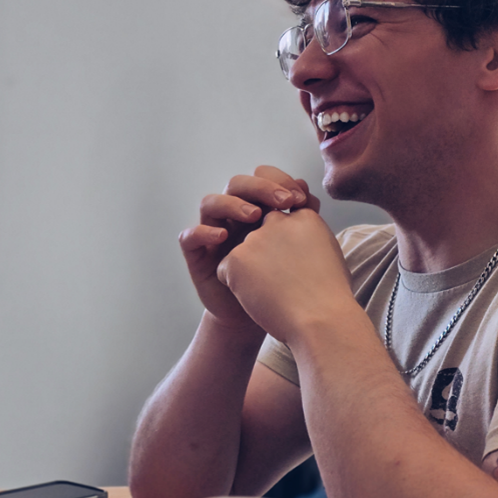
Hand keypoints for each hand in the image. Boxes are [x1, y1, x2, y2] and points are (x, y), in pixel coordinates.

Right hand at [179, 165, 319, 331]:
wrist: (259, 317)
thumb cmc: (280, 280)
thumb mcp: (294, 247)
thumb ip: (301, 219)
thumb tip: (308, 191)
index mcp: (257, 209)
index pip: (261, 179)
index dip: (279, 180)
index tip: (301, 198)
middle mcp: (232, 217)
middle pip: (237, 185)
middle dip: (260, 188)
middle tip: (283, 201)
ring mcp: (212, 233)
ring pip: (210, 204)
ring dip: (232, 205)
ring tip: (254, 216)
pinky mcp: (196, 256)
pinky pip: (190, 236)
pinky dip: (204, 232)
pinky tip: (223, 238)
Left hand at [215, 207, 354, 343]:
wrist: (320, 319)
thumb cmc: (330, 296)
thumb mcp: (330, 254)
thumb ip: (310, 238)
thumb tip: (302, 239)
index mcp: (303, 217)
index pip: (283, 223)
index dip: (285, 247)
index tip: (295, 266)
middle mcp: (277, 221)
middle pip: (260, 236)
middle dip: (265, 257)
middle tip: (281, 282)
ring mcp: (254, 238)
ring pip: (242, 254)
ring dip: (250, 272)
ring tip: (272, 292)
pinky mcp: (235, 258)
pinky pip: (226, 270)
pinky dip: (235, 286)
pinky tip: (256, 297)